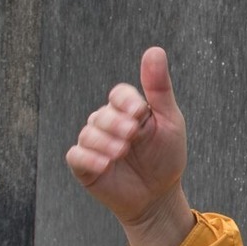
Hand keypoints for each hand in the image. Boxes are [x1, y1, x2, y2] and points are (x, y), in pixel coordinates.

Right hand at [67, 46, 194, 245]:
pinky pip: (76, 156)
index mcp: (129, 110)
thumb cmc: (166, 157)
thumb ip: (160, 89)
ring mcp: (94, 144)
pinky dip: (89, 158)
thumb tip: (155, 50)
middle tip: (132, 136)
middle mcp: (108, 123)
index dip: (126, 101)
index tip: (139, 112)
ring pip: (89, 134)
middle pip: (103, 114)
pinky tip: (105, 165)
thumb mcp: (170, 121)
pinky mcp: (84, 165)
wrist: (159, 196)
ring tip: (122, 153)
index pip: (119, 94)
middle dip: (117, 124)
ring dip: (106, 142)